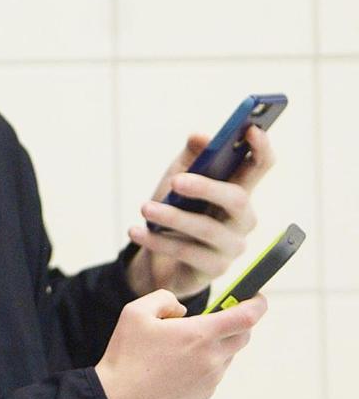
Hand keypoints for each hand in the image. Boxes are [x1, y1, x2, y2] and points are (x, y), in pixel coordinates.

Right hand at [95, 289, 266, 398]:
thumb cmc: (125, 357)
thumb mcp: (135, 313)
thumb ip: (164, 299)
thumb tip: (182, 310)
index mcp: (199, 335)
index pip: (246, 317)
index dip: (257, 304)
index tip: (256, 297)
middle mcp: (212, 358)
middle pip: (243, 336)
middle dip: (236, 322)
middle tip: (214, 316)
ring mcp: (210, 380)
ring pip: (226, 355)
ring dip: (215, 344)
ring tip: (179, 345)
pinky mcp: (204, 396)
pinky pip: (213, 373)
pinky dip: (203, 363)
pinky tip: (174, 365)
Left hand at [126, 125, 274, 299]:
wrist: (160, 259)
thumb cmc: (176, 210)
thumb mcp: (178, 178)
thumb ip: (192, 156)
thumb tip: (200, 136)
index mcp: (240, 190)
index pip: (261, 167)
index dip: (261, 148)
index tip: (250, 129)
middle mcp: (243, 218)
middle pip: (237, 199)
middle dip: (206, 187)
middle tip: (176, 181)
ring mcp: (232, 246)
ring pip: (207, 228)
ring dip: (172, 217)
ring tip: (144, 208)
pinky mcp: (215, 269)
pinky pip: (186, 253)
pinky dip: (157, 240)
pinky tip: (135, 230)